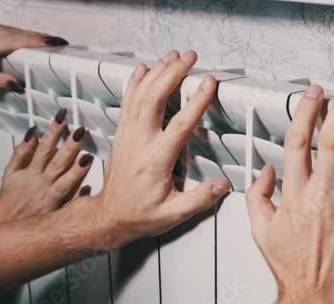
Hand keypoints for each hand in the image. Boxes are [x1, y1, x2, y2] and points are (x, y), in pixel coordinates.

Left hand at [0, 19, 66, 95]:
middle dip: (35, 36)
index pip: (12, 40)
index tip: (54, 42)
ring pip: (5, 28)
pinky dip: (11, 33)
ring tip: (44, 41)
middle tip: (57, 41)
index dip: (35, 41)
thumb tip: (18, 82)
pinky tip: (22, 39)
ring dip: (24, 35)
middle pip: (12, 32)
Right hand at [0, 109, 92, 223]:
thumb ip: (21, 152)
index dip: (53, 131)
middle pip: (58, 162)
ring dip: (77, 170)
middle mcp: (42, 184)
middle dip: (70, 145)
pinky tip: (88, 188)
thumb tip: (31, 133)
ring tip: (88, 156)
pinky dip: (77, 197)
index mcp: (31, 172)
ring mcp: (50, 198)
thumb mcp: (10, 172)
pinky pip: (69, 204)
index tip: (63, 117)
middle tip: (81, 131)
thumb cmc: (10, 197)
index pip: (44, 147)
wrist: (5, 224)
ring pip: (65, 182)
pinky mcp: (56, 212)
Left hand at [95, 50, 230, 245]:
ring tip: (173, 55)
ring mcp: (128, 135)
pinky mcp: (121, 134)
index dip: (196, 101)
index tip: (209, 82)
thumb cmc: (140, 215)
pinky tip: (143, 68)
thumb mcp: (173, 214)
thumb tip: (224, 186)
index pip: (180, 125)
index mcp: (156, 160)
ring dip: (157, 72)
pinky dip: (135, 81)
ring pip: (140, 94)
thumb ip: (200, 199)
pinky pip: (127, 101)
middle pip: (156, 98)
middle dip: (173, 73)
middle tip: (191, 57)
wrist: (109, 216)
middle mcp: (140, 142)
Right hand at [247, 72, 333, 303]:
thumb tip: (265, 172)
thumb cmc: (291, 270)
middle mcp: (323, 195)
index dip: (307, 111)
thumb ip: (258, 198)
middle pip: (332, 138)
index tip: (314, 92)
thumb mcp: (260, 232)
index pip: (299, 141)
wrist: (314, 302)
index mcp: (295, 194)